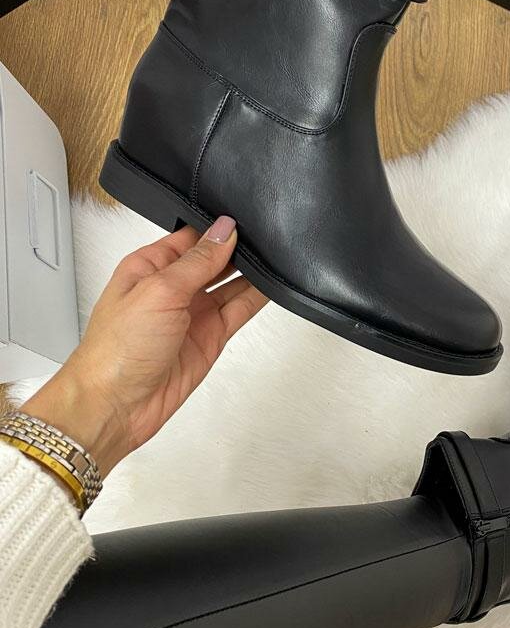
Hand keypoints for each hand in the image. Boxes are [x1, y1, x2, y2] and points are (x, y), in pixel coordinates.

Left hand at [20, 217, 266, 477]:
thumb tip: (225, 231)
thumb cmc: (116, 350)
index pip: (192, 237)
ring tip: (275, 257)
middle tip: (265, 238)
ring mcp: (193, 313)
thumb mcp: (159, 290)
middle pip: (214, 259)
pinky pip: (238, 311)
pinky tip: (271, 284)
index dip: (217, 230)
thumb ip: (198, 261)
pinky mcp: (210, 338)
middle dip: (238, 249)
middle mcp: (172, 288)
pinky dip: (256, 298)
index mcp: (150, 267)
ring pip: (231, 284)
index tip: (243, 222)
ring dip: (251, 273)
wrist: (115, 406)